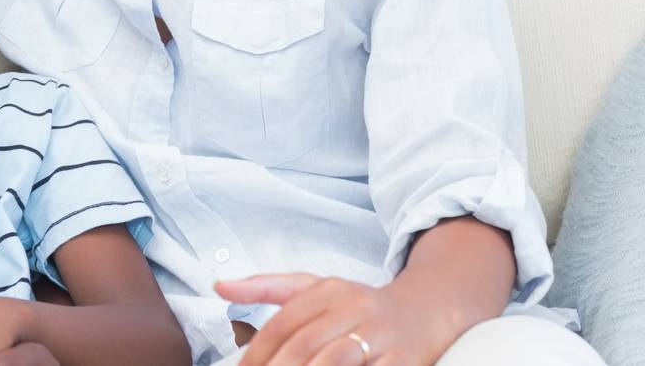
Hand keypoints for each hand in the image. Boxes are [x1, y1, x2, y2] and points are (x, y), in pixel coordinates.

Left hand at [218, 273, 443, 365]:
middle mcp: (355, 309)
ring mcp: (381, 338)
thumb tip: (219, 287)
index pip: (283, 323)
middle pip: (306, 345)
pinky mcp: (405, 362)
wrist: (426, 311)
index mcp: (329, 290)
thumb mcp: (315, 287)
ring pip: (335, 362)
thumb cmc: (358, 305)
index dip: (258, 351)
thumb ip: (266, 287)